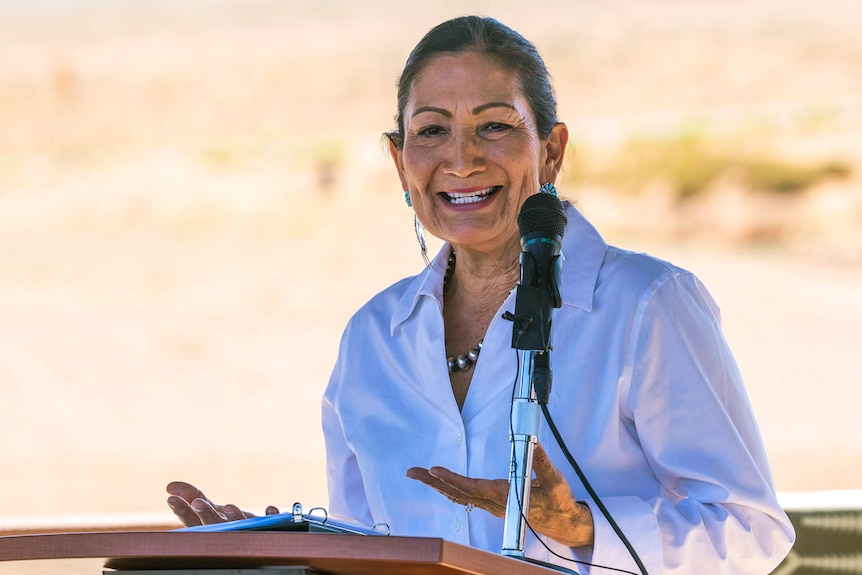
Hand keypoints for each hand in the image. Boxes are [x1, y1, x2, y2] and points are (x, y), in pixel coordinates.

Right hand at [166, 481, 278, 526]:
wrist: (258, 537)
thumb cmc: (230, 523)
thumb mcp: (211, 509)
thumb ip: (193, 497)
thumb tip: (171, 486)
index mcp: (211, 527)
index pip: (193, 522)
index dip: (183, 511)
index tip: (172, 499)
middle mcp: (227, 532)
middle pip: (214, 525)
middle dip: (205, 514)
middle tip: (197, 503)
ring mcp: (247, 531)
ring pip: (239, 526)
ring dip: (234, 517)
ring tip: (229, 506)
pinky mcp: (268, 529)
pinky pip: (271, 524)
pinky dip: (270, 516)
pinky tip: (270, 509)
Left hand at [406, 442, 593, 547]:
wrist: (563, 524)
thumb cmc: (558, 502)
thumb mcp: (555, 481)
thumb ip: (543, 462)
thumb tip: (533, 442)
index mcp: (505, 496)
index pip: (473, 488)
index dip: (453, 479)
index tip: (434, 470)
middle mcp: (494, 503)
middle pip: (458, 493)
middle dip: (433, 481)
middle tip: (411, 472)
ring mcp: (492, 506)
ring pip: (459, 496)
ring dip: (437, 485)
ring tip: (418, 474)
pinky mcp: (493, 504)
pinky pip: (466, 498)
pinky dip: (450, 489)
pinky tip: (440, 483)